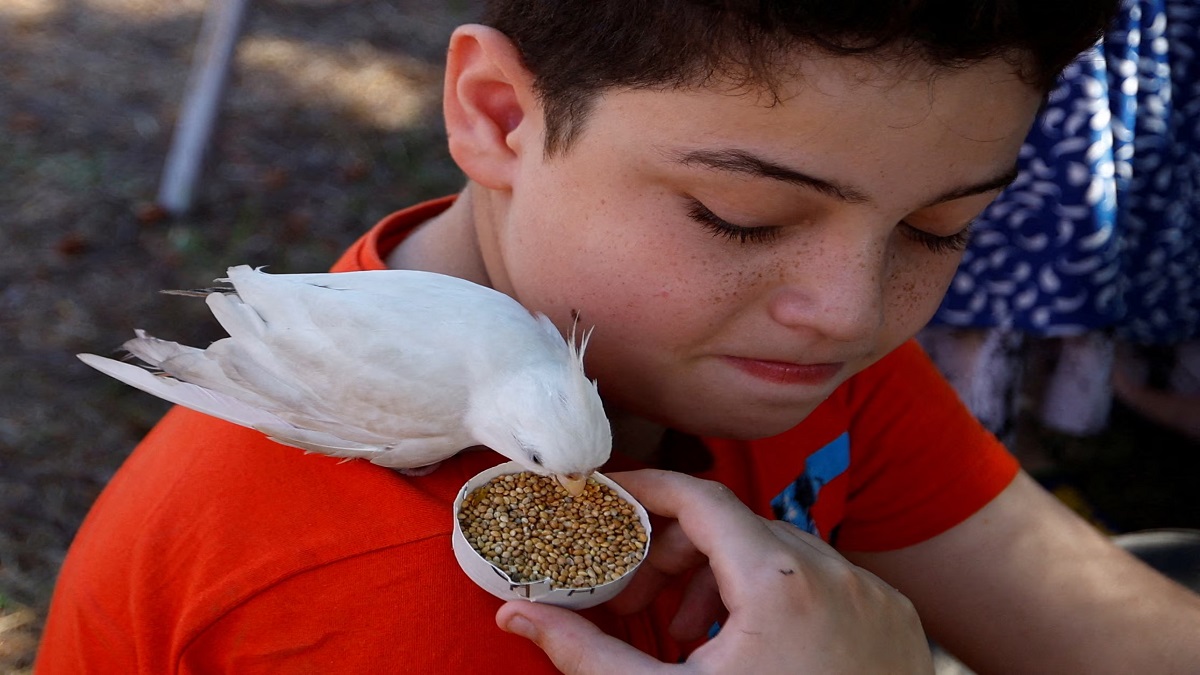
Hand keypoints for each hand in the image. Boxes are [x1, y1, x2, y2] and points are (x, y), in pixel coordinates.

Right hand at [495, 469, 932, 673]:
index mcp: (777, 583)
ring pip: (784, 553)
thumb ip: (588, 654)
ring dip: (728, 577)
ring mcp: (874, 595)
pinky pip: (828, 581)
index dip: (647, 490)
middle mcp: (835, 573)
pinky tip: (756, 649)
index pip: (700, 498)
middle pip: (738, 526)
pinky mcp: (898, 619)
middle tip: (640, 599)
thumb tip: (515, 617)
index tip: (609, 499)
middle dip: (679, 552)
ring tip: (693, 633)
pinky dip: (782, 597)